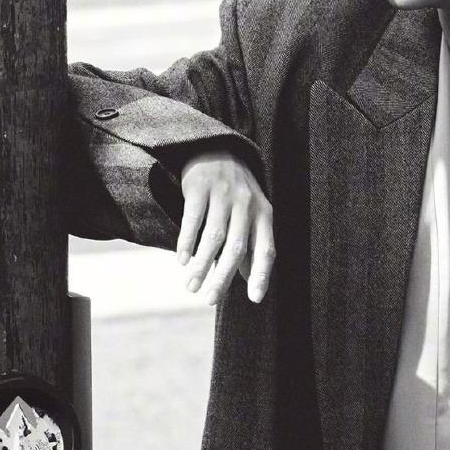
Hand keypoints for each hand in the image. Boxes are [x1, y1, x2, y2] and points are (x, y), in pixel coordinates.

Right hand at [176, 147, 275, 304]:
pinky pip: (193, 219)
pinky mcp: (200, 186)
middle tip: (210, 301)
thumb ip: (252, 245)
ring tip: (191, 287)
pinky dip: (187, 242)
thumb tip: (251, 281)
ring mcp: (223, 194)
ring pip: (214, 237)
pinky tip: (183, 261)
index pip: (266, 249)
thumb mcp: (252, 214)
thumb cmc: (236, 193)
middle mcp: (246, 205)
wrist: (216, 149)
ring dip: (202, 265)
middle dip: (222, 278)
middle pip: (236, 248)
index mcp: (263, 215)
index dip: (262, 275)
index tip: (255, 299)